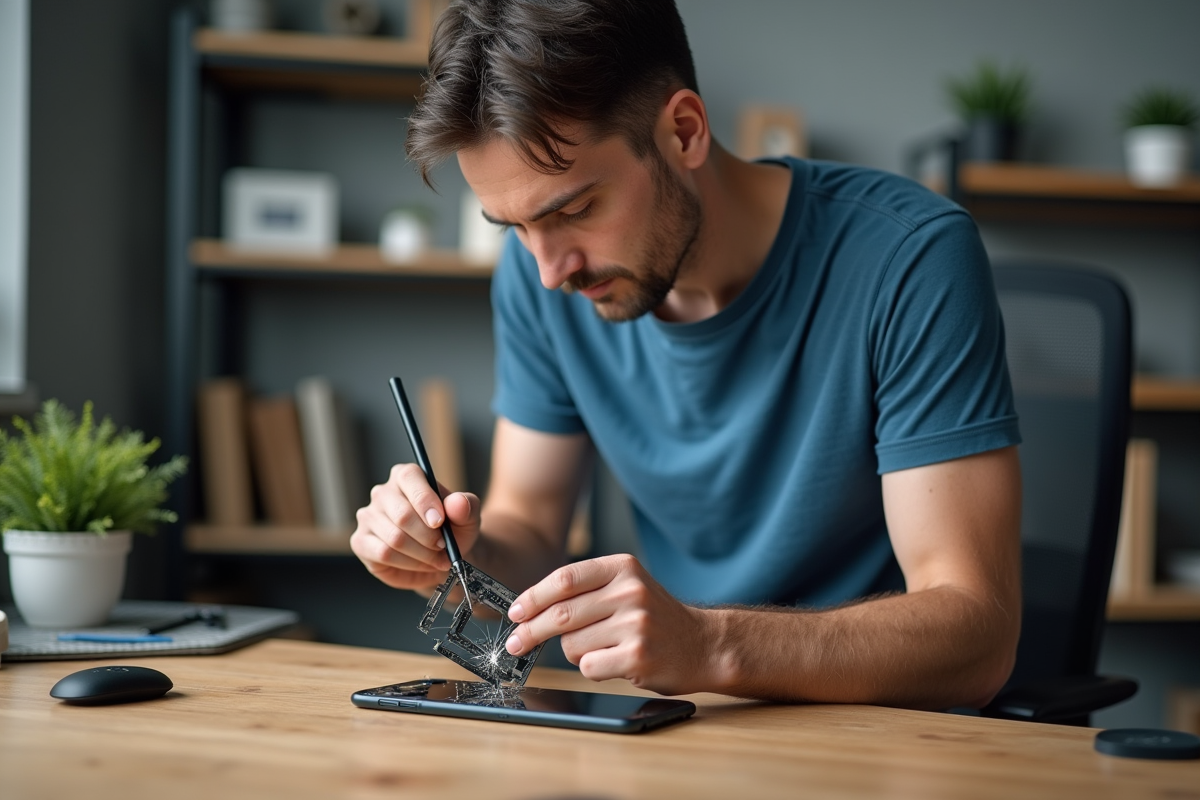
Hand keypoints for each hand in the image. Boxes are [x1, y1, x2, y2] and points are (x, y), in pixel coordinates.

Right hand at [351, 463, 481, 592]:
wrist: (442, 558)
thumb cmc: (453, 532)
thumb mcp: (468, 518)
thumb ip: (467, 507)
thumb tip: (457, 503)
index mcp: (406, 476)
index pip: (409, 478)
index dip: (425, 501)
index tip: (440, 523)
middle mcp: (383, 493)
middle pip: (402, 514)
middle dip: (428, 537)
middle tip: (443, 547)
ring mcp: (368, 517)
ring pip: (395, 538)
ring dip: (422, 554)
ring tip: (436, 558)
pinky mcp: (361, 541)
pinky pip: (384, 554)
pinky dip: (408, 563)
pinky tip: (420, 563)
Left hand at [504, 554, 716, 694]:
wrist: (703, 645)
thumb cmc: (655, 618)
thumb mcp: (626, 588)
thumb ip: (585, 592)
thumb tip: (529, 610)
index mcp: (622, 568)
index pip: (565, 579)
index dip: (533, 597)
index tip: (515, 612)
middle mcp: (630, 591)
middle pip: (562, 614)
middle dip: (532, 631)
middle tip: (517, 642)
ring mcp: (636, 624)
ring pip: (573, 644)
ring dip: (575, 653)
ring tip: (602, 649)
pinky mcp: (637, 656)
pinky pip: (589, 667)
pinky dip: (592, 669)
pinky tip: (615, 662)